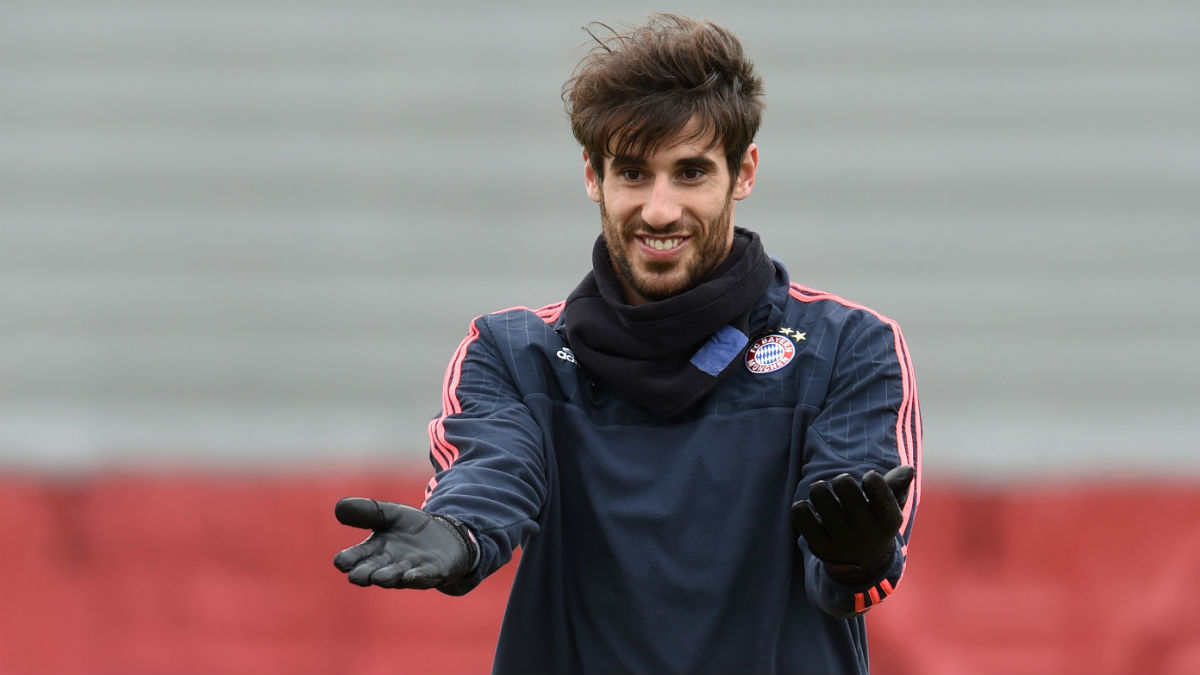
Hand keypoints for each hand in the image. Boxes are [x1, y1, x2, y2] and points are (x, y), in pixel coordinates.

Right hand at [333, 497, 478, 588]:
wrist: (446, 536)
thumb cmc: (411, 529)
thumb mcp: (391, 514)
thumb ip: (368, 511)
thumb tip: (338, 507)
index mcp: (373, 551)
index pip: (352, 559)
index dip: (346, 561)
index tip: (342, 561)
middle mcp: (387, 565)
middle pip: (369, 572)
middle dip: (364, 574)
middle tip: (357, 575)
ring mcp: (409, 570)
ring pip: (393, 577)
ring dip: (386, 577)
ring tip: (379, 577)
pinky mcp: (432, 572)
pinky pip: (422, 578)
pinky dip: (416, 578)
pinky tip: (410, 576)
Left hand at [790, 464, 913, 583]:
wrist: (862, 565)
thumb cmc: (874, 523)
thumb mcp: (889, 508)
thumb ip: (896, 486)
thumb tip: (907, 470)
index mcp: (888, 522)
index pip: (878, 488)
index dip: (872, 479)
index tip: (869, 479)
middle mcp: (866, 534)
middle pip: (845, 486)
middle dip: (841, 480)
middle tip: (841, 484)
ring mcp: (842, 542)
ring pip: (821, 496)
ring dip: (819, 490)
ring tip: (821, 492)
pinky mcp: (820, 546)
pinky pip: (802, 516)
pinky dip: (801, 507)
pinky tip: (807, 507)